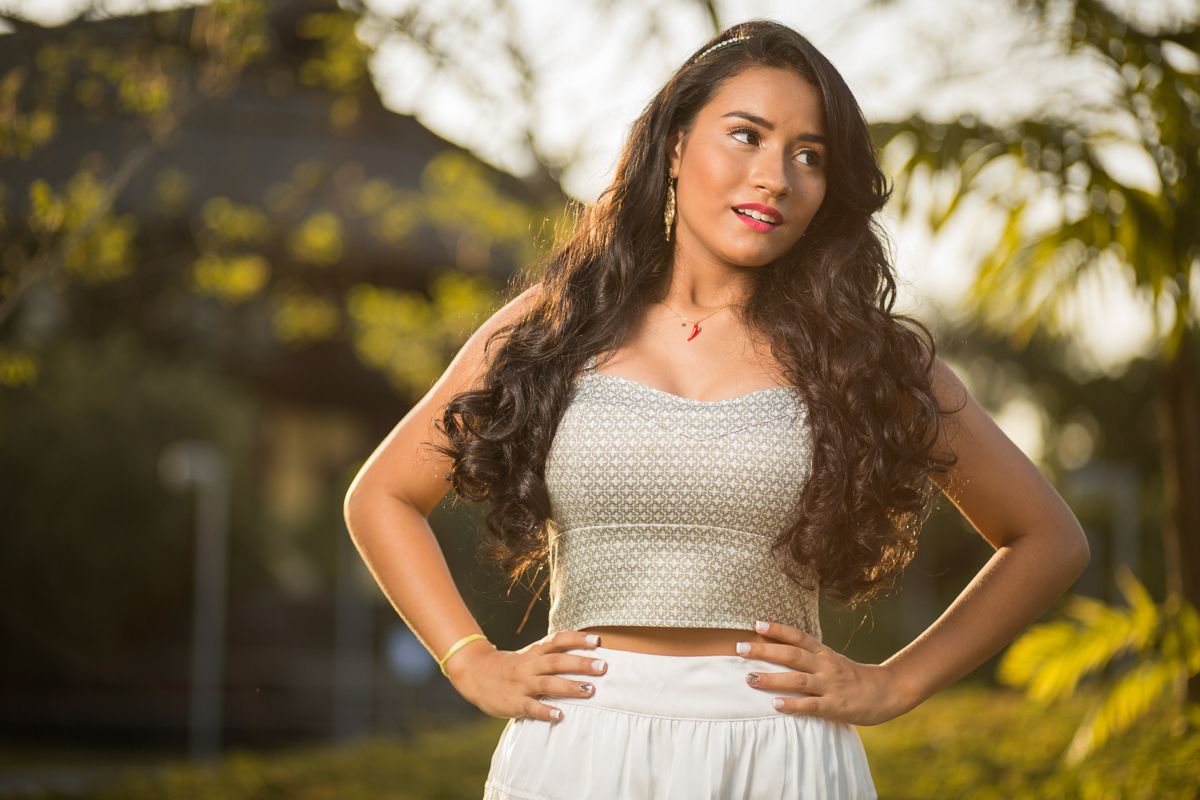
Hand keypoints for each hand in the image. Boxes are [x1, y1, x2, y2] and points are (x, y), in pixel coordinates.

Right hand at [445, 630, 607, 721]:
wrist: (475, 674)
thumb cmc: (511, 667)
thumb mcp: (529, 655)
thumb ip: (551, 655)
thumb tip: (585, 654)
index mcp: (534, 652)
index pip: (557, 640)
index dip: (577, 639)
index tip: (598, 640)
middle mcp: (528, 665)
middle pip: (557, 661)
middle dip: (581, 663)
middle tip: (603, 666)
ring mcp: (521, 684)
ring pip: (547, 683)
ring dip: (569, 686)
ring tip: (590, 690)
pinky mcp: (513, 702)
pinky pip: (531, 706)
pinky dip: (545, 710)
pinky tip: (560, 715)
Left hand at [736, 620, 911, 725]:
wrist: (888, 693)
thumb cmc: (855, 678)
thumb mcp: (833, 661)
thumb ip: (811, 657)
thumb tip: (780, 650)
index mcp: (825, 653)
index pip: (798, 636)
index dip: (777, 629)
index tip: (755, 623)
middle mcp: (826, 666)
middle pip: (792, 655)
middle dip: (764, 651)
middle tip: (739, 648)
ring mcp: (831, 686)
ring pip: (797, 680)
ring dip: (771, 679)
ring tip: (749, 678)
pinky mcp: (836, 707)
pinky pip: (811, 705)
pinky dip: (792, 705)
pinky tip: (774, 705)